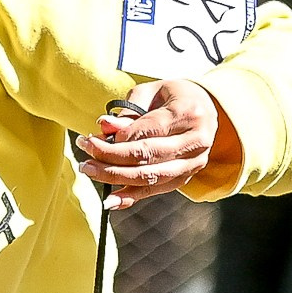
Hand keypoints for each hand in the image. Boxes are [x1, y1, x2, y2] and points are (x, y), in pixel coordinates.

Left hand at [77, 79, 236, 212]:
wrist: (205, 111)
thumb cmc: (174, 98)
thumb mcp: (152, 92)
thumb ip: (129, 111)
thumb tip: (104, 127)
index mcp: (189, 113)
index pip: (151, 128)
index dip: (121, 135)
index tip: (95, 134)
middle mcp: (195, 141)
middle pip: (148, 154)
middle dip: (112, 156)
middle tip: (86, 150)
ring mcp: (192, 164)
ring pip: (150, 176)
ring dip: (116, 177)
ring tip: (89, 169)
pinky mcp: (185, 179)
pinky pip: (154, 190)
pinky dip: (131, 197)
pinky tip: (110, 200)